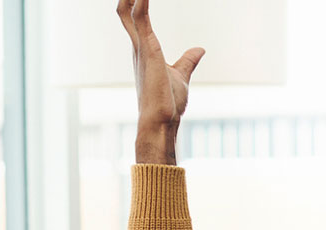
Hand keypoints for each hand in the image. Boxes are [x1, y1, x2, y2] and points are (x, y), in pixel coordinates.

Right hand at [117, 0, 204, 164]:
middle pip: (125, 11)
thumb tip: (200, 50)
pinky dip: (141, 1)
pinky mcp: (148, 49)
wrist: (161, 121)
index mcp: (143, 51)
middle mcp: (137, 47)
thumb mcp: (180, 76)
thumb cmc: (167, 103)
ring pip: (129, 11)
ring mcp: (141, 48)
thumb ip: (187, 61)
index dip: (134, 1)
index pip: (134, 19)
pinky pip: (140, 17)